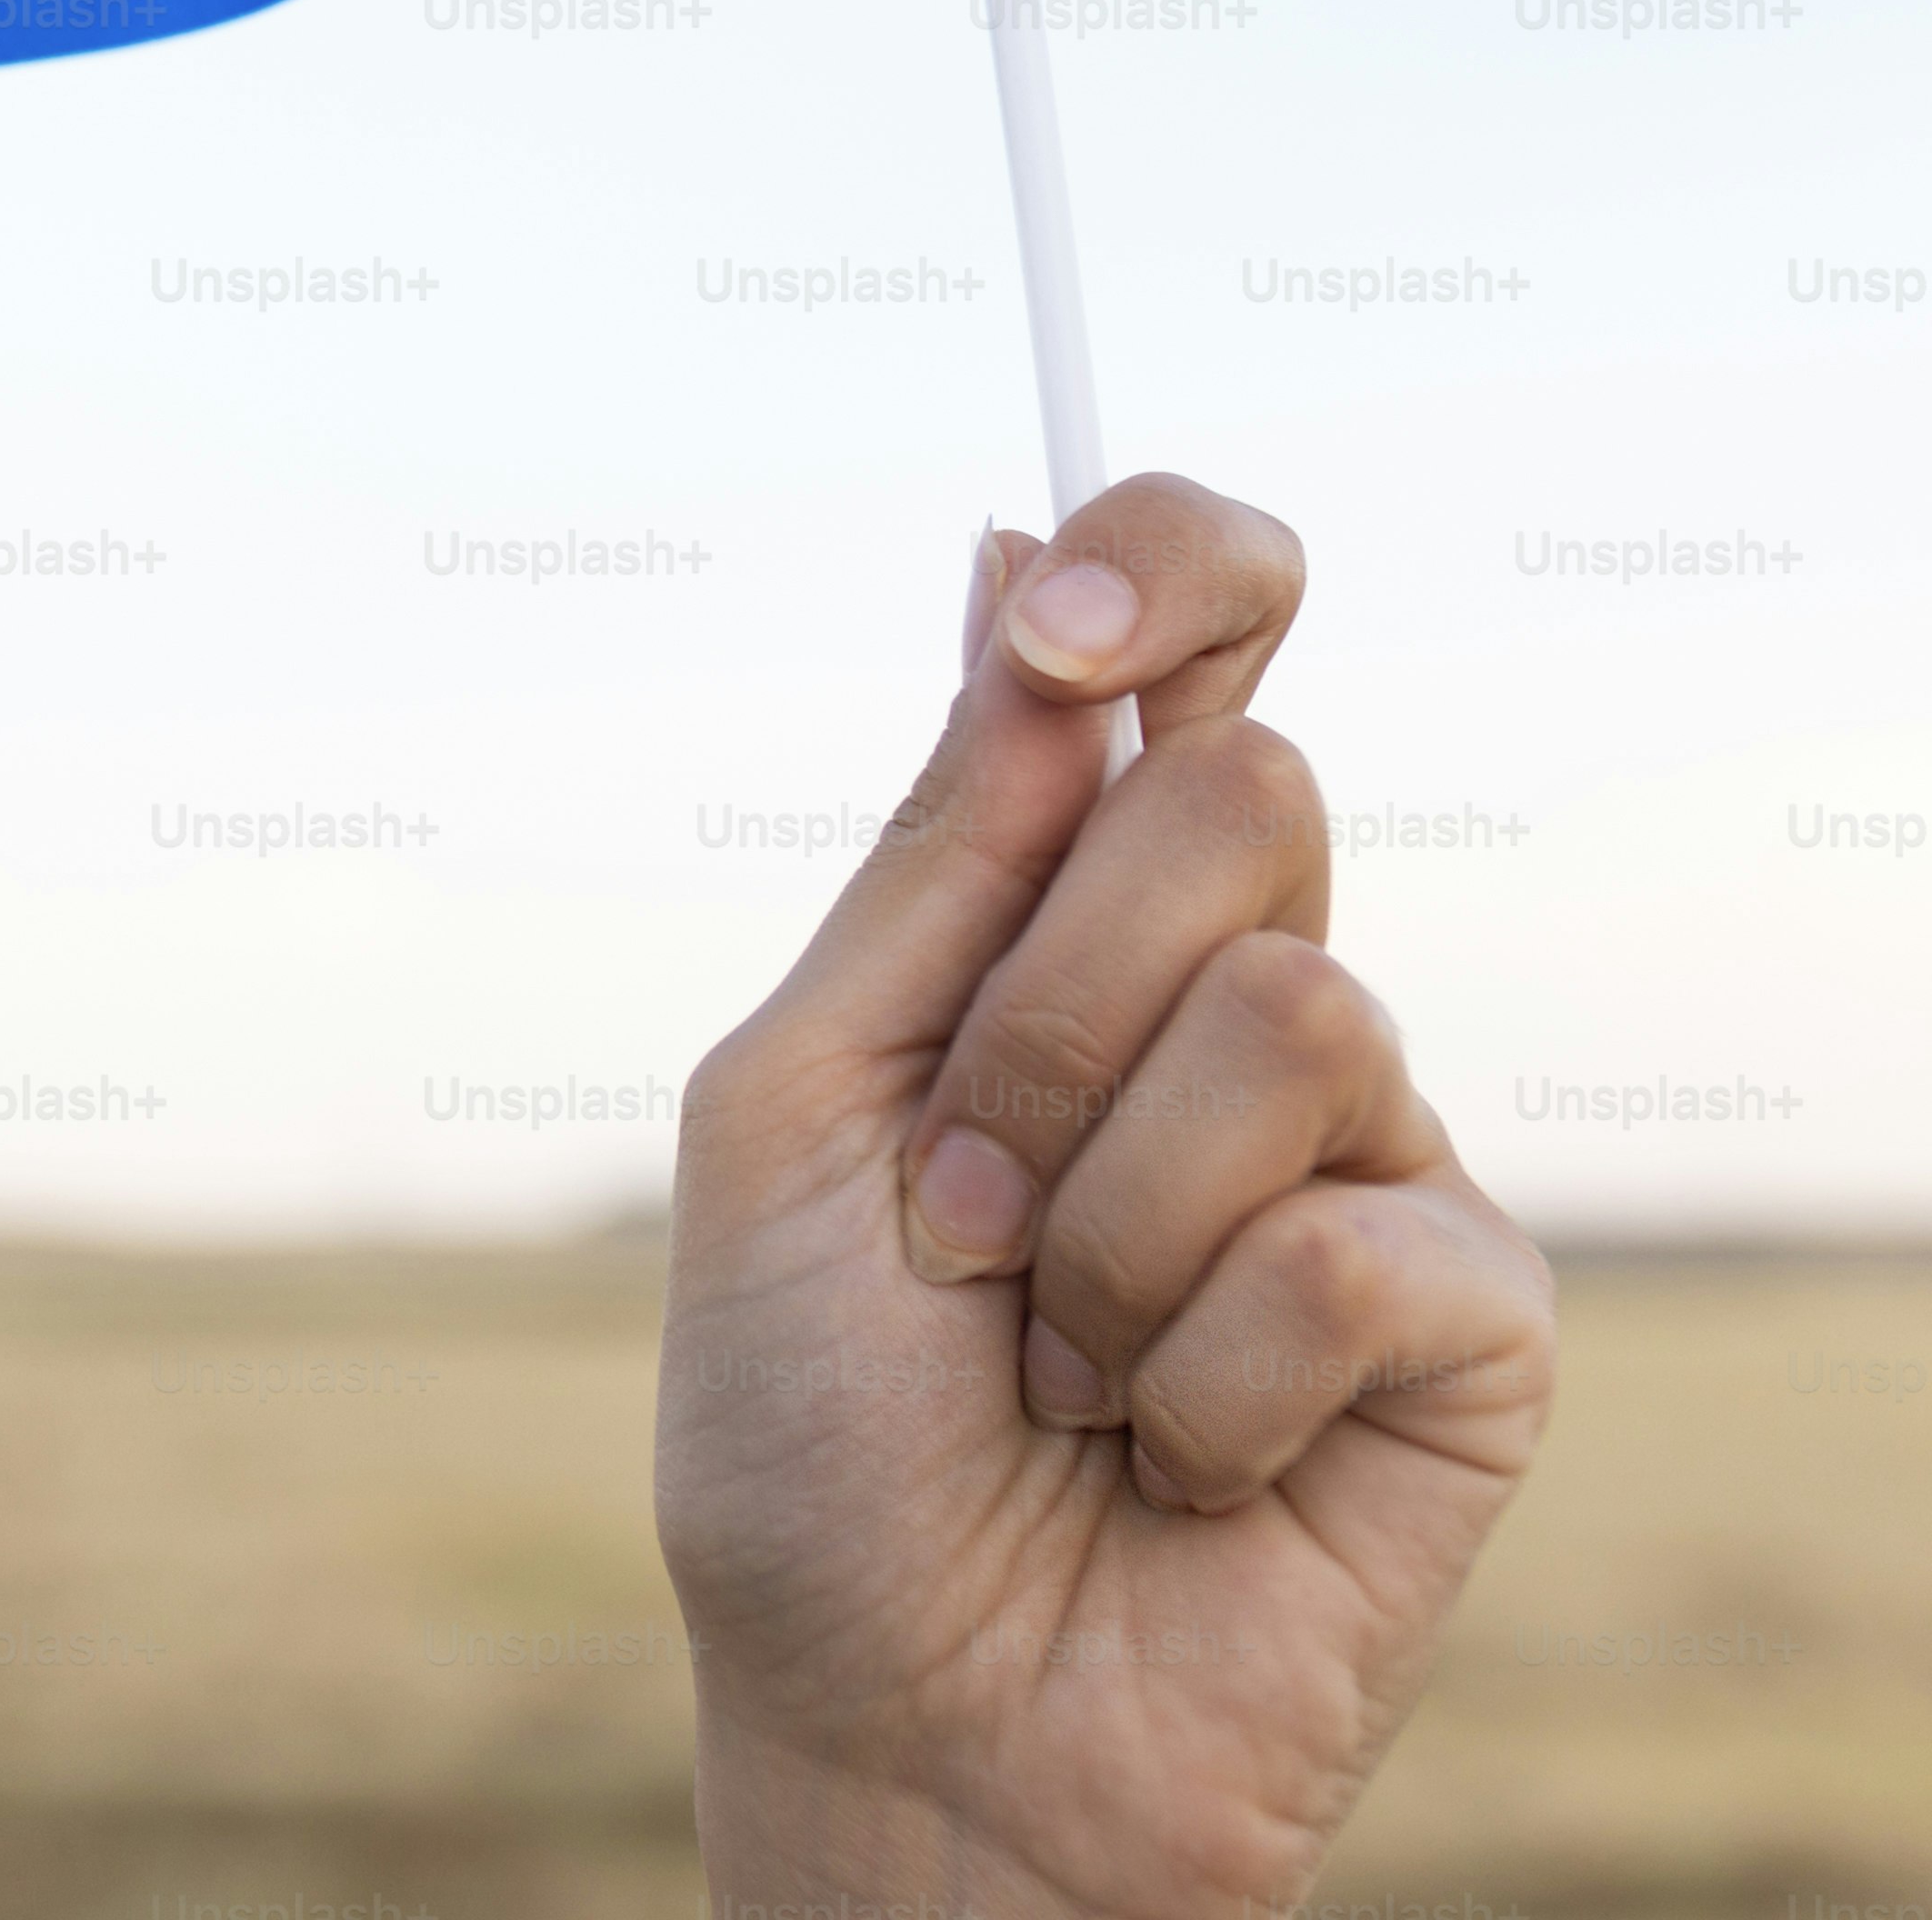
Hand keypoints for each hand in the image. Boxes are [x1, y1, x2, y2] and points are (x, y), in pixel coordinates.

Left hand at [656, 476, 1556, 1919]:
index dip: (1172, 569)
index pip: (1201, 637)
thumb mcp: (796, 1103)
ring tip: (1054, 1365)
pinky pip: (1351, 1237)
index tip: (1059, 628)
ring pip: (1299, 1007)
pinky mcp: (1471, 1314)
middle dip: (1042, 1021)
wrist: (898, 1712)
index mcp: (1067, 916)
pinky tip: (1171, 1462)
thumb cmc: (811, 1430)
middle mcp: (1238, 996)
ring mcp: (1372, 1148)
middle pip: (1239, 797)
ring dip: (1103, 1223)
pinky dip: (1199, 1374)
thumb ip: (933, 850)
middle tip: (963, 1217)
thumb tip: (1014, 555)